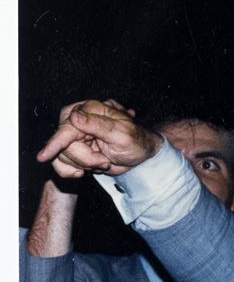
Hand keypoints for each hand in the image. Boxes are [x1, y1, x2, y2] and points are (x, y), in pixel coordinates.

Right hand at [36, 99, 160, 178]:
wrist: (140, 154)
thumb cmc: (136, 141)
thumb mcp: (122, 133)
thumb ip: (98, 124)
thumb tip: (75, 116)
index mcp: (89, 110)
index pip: (68, 127)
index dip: (57, 142)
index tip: (45, 155)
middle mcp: (77, 120)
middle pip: (63, 145)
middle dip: (84, 159)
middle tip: (106, 161)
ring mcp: (73, 136)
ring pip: (61, 156)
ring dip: (83, 165)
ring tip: (104, 162)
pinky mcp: (72, 150)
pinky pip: (60, 164)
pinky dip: (70, 171)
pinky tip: (85, 172)